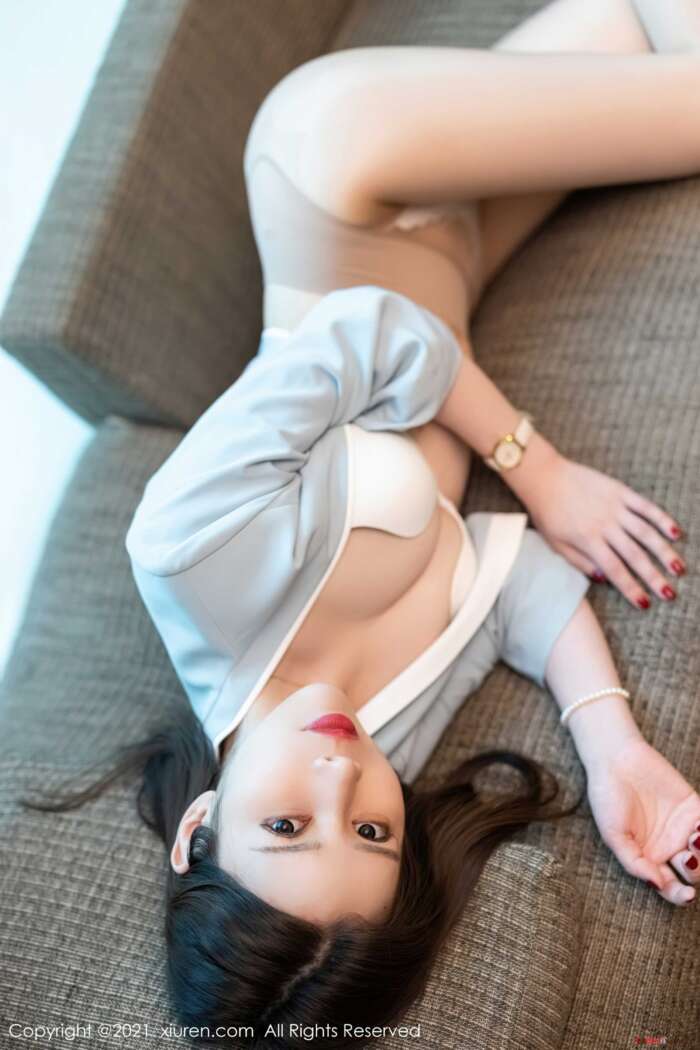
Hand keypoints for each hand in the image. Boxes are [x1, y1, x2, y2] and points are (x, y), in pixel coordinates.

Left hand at [507, 440, 685, 608]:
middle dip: (654, 577)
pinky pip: (645, 506)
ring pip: (646, 532)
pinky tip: (676, 532)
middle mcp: (604, 525)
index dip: (631, 589)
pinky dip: (662, 519)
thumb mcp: (555, 543)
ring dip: (664, 552)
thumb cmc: (547, 513)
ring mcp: (614, 507)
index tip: (645, 604)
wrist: (544, 476)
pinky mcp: (620, 491)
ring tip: (678, 568)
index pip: (615, 570)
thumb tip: (604, 579)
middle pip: (635, 555)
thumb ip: (579, 562)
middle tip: (670, 594)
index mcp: (587, 540)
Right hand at [585, 736, 699, 906]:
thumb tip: (658, 885)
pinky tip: (699, 828)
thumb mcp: (613, 835)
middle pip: (692, 873)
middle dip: (695, 872)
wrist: (616, 760)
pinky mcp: (694, 808)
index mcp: (649, 858)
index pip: (670, 886)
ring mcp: (683, 827)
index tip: (686, 895)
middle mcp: (669, 846)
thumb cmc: (607, 798)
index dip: (680, 896)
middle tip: (686, 858)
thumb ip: (634, 862)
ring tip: (695, 838)